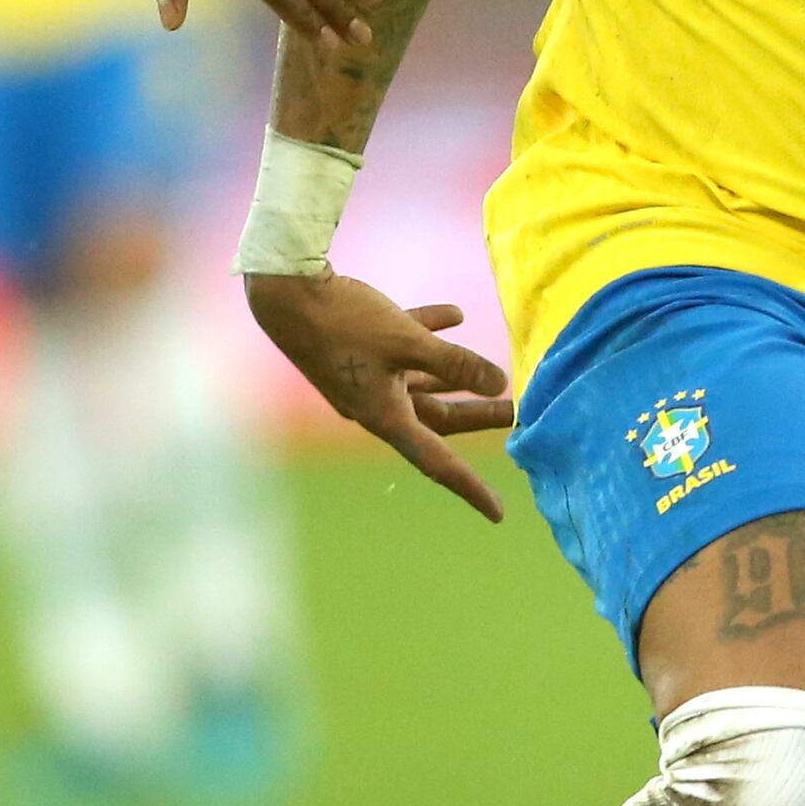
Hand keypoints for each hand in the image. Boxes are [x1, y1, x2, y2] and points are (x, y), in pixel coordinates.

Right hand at [246, 273, 513, 517]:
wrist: (285, 292)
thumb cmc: (344, 321)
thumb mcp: (405, 342)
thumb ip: (455, 363)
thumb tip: (501, 383)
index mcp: (384, 416)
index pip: (437, 461)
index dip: (470, 487)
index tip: (498, 513)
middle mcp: (375, 405)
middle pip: (438, 420)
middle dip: (479, 416)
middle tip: (519, 414)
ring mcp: (365, 378)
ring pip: (423, 385)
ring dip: (459, 378)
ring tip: (499, 375)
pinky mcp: (358, 350)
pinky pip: (402, 349)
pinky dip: (429, 335)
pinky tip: (455, 316)